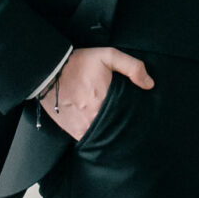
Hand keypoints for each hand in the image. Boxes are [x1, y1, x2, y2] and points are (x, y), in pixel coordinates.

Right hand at [39, 45, 153, 140]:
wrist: (48, 71)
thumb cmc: (79, 63)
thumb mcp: (108, 56)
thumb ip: (132, 67)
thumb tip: (149, 84)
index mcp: (107, 100)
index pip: (129, 116)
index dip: (136, 118)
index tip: (141, 117)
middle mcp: (95, 116)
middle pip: (118, 128)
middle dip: (125, 127)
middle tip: (132, 126)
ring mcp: (83, 126)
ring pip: (104, 137)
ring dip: (111, 135)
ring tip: (117, 130)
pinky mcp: (73, 130)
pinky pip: (89, 141)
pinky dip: (97, 139)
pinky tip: (102, 134)